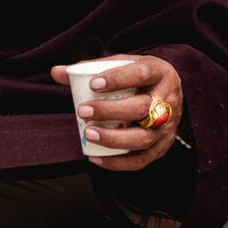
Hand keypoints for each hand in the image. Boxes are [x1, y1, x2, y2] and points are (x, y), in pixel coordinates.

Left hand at [51, 55, 183, 170]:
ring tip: (88, 134)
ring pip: (143, 137)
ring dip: (114, 139)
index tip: (93, 83)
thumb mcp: (122, 64)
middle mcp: (169, 100)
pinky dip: (118, 163)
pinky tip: (95, 158)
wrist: (170, 92)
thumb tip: (56, 72)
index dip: (118, 78)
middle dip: (111, 111)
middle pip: (143, 108)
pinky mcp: (163, 147)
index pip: (142, 73)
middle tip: (83, 111)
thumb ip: (90, 68)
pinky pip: (141, 160)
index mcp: (160, 73)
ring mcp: (168, 126)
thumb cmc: (140, 77)